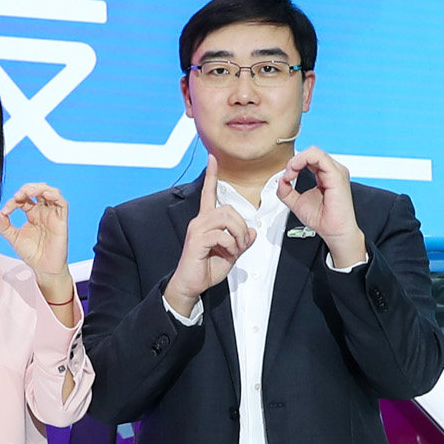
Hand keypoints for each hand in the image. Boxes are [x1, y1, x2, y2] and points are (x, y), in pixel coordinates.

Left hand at [0, 182, 70, 278]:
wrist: (43, 269)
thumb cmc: (32, 254)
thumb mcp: (13, 238)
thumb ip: (4, 225)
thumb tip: (0, 212)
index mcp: (32, 214)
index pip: (24, 199)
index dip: (15, 200)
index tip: (6, 210)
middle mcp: (43, 212)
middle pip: (38, 190)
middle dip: (27, 189)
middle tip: (18, 195)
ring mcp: (53, 215)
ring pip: (51, 192)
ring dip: (40, 188)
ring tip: (29, 192)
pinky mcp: (61, 220)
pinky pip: (62, 203)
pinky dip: (54, 196)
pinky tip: (45, 195)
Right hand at [164, 158, 256, 317]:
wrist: (191, 285)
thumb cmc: (206, 268)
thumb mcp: (231, 254)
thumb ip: (241, 241)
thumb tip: (253, 232)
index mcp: (206, 221)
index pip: (208, 193)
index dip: (212, 175)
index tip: (212, 158)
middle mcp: (200, 221)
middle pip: (227, 208)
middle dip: (241, 225)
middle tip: (242, 243)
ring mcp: (197, 229)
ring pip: (225, 218)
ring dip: (237, 234)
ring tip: (235, 248)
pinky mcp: (197, 240)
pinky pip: (220, 234)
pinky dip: (230, 244)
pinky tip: (227, 253)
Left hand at [280, 146, 366, 268]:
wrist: (334, 232)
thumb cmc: (322, 219)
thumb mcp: (296, 202)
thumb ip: (286, 190)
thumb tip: (281, 179)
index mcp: (326, 174)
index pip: (309, 158)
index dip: (294, 164)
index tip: (287, 177)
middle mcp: (333, 171)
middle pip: (311, 152)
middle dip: (294, 161)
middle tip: (287, 175)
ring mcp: (336, 171)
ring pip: (314, 152)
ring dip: (297, 160)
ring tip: (290, 173)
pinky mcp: (337, 175)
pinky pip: (319, 157)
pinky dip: (302, 161)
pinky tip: (295, 172)